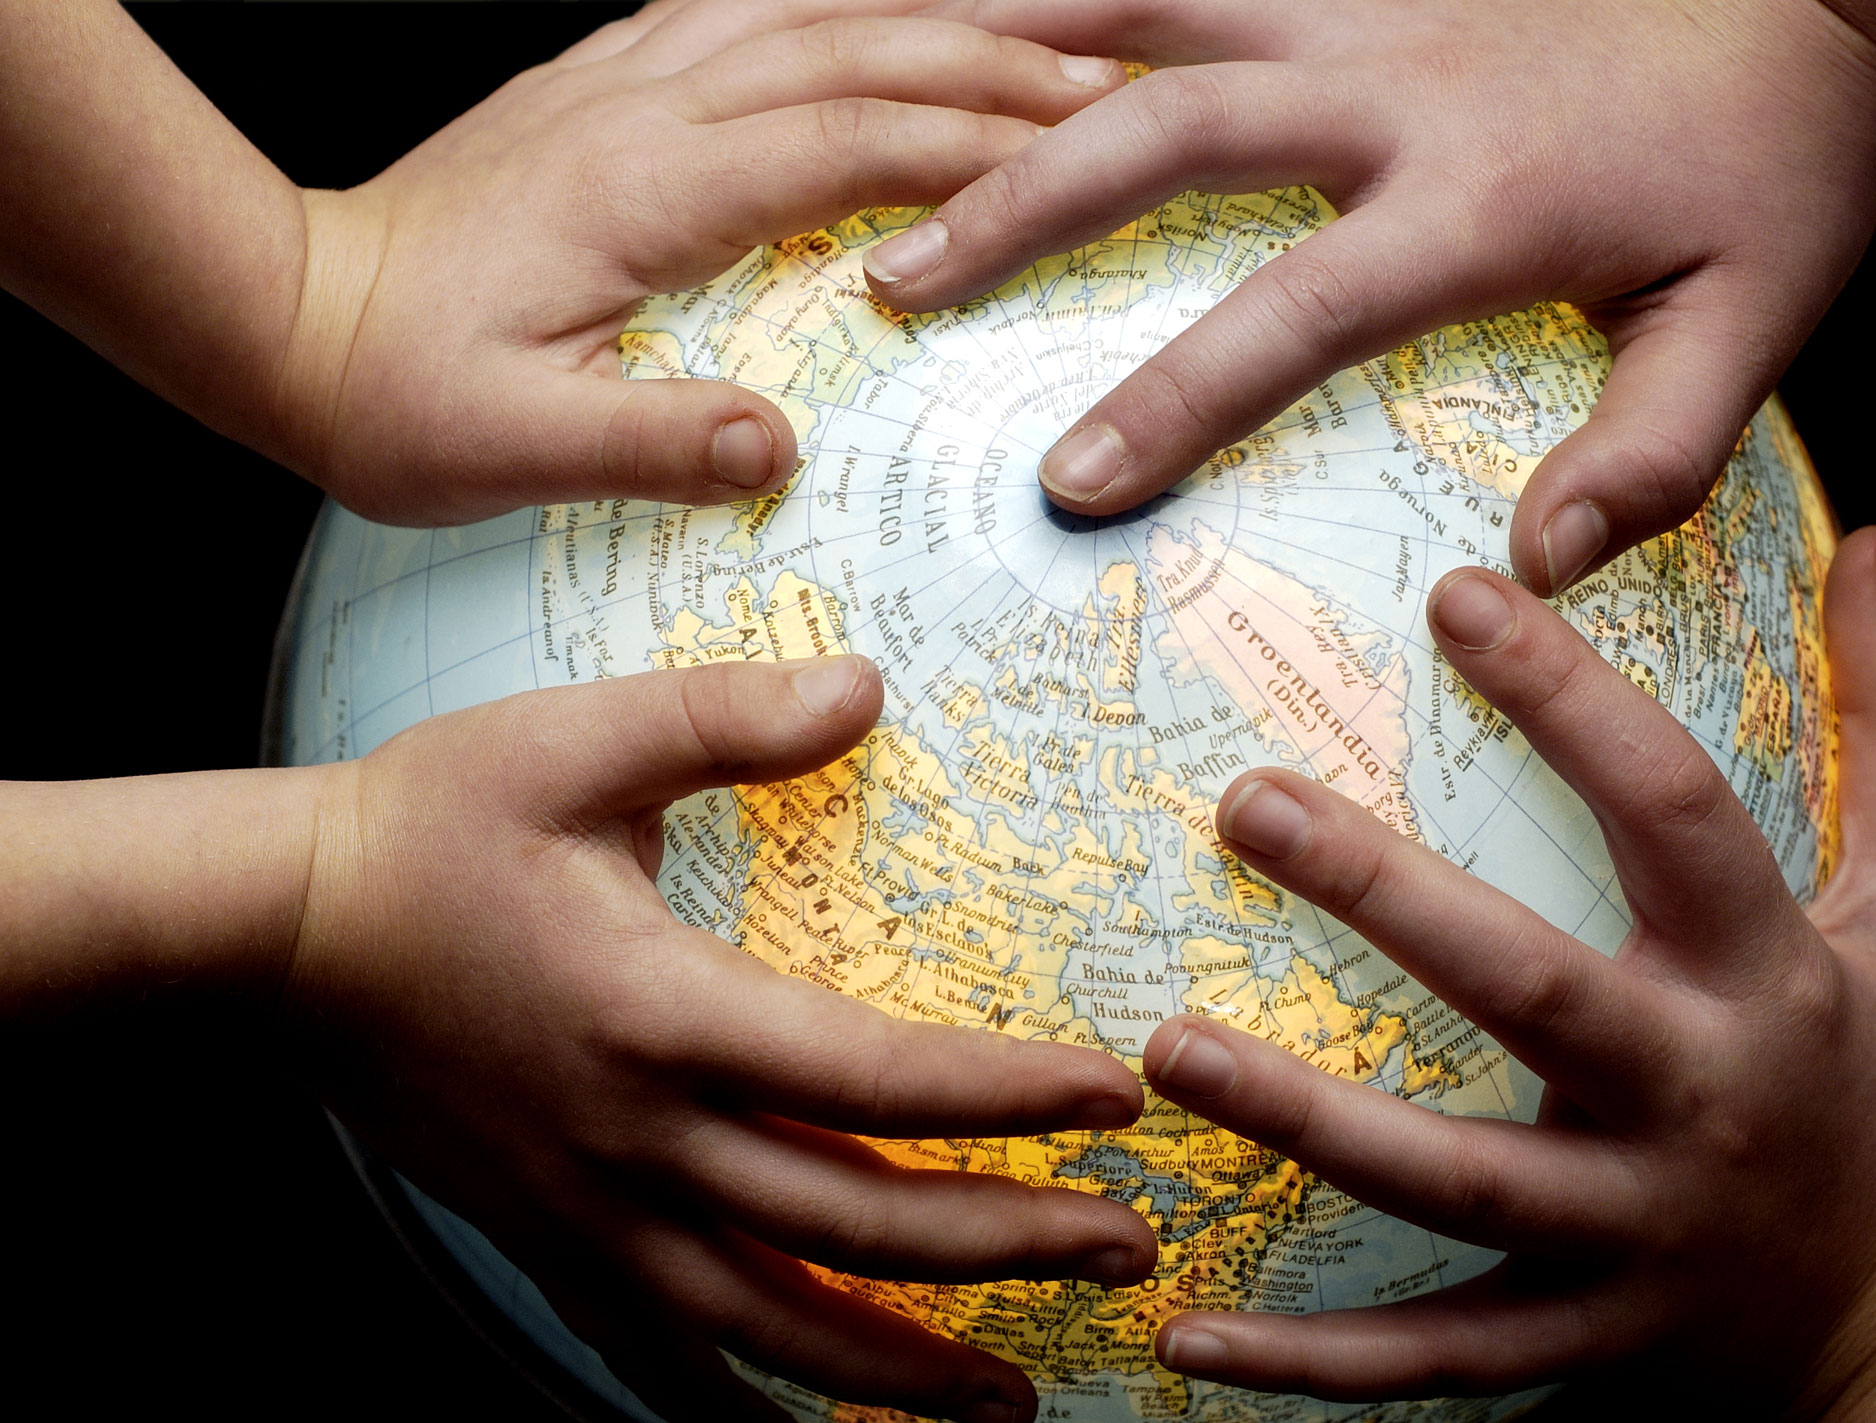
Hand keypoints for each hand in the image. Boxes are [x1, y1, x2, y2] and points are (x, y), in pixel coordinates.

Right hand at [283, 657, 1155, 1422]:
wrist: (269, 935)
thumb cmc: (426, 828)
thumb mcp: (574, 741)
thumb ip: (729, 719)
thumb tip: (869, 688)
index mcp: (663, 1013)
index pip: (879, 1079)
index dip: (1009, 1097)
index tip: (1118, 1100)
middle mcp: (638, 1140)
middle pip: (858, 1224)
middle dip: (1009, 1243)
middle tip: (1129, 1248)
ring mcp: (587, 1213)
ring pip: (773, 1323)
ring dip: (906, 1367)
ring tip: (1018, 1394)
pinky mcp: (542, 1241)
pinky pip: (649, 1354)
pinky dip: (728, 1408)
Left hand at [286, 0, 1127, 522]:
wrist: (288, 315)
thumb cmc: (396, 393)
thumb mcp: (510, 449)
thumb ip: (647, 445)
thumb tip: (780, 447)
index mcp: (646, 189)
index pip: (848, 144)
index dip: (976, 146)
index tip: (1083, 155)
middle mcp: (647, 107)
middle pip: (857, 48)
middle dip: (997, 59)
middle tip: (1111, 82)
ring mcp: (624, 82)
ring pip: (813, 10)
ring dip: (937, 18)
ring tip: (1042, 33)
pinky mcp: (604, 86)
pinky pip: (750, 10)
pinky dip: (844, 5)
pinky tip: (887, 13)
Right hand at [868, 0, 1875, 591]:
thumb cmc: (1775, 170)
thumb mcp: (1752, 324)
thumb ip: (1653, 451)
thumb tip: (1534, 569)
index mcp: (1473, 199)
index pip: (1292, 309)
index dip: (1174, 396)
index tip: (1067, 479)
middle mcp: (1391, 88)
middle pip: (1165, 129)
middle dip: (1017, 204)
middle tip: (900, 280)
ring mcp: (1367, 10)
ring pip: (1153, 7)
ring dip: (1011, 44)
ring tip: (880, 83)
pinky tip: (1002, 2)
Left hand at [1132, 529, 1875, 1422]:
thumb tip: (1874, 545)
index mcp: (1773, 978)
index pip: (1675, 808)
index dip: (1572, 696)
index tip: (1456, 593)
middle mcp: (1698, 1105)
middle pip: (1532, 988)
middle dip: (1388, 897)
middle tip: (1246, 800)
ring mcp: (1630, 1236)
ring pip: (1453, 1182)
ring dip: (1306, 1122)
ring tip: (1166, 1049)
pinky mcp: (1576, 1339)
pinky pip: (1429, 1357)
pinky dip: (1308, 1364)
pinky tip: (1183, 1332)